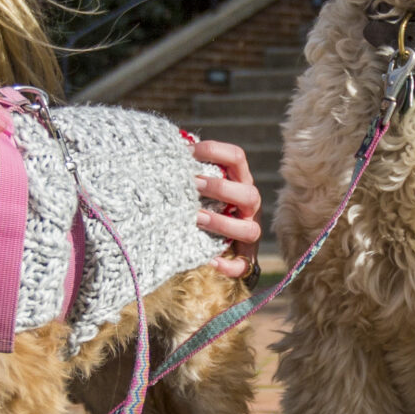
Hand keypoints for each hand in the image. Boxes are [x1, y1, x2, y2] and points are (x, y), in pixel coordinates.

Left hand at [190, 136, 261, 278]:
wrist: (217, 240)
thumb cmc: (202, 202)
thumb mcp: (200, 183)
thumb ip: (189, 168)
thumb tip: (164, 148)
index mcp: (240, 181)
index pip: (236, 157)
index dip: (214, 151)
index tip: (186, 152)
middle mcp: (250, 206)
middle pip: (249, 194)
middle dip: (220, 188)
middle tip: (193, 185)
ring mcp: (249, 231)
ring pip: (249, 229)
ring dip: (222, 223)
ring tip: (196, 219)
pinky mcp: (245, 257)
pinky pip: (242, 265)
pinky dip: (228, 265)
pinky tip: (210, 261)